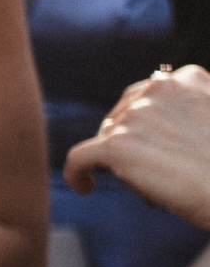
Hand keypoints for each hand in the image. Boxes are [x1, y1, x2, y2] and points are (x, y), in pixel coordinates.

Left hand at [65, 66, 209, 228]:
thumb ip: (190, 115)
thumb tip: (162, 136)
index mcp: (188, 79)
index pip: (145, 96)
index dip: (143, 123)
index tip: (153, 144)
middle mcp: (159, 89)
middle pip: (122, 116)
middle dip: (131, 141)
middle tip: (154, 170)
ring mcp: (136, 114)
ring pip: (107, 139)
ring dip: (121, 162)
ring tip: (150, 186)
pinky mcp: (117, 145)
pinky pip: (79, 159)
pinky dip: (76, 173)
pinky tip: (84, 187)